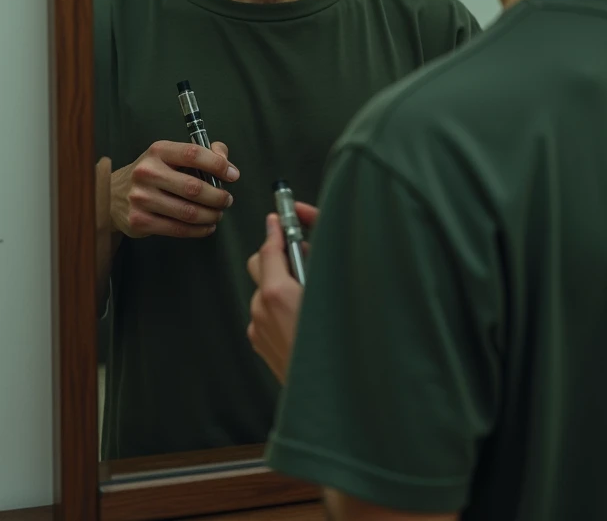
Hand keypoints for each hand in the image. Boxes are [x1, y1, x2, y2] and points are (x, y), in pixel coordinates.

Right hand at [110, 140, 238, 238]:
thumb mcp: (170, 156)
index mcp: (158, 151)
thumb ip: (202, 152)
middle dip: (218, 197)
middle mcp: (147, 172)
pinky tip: (207, 226)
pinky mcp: (139, 221)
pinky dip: (198, 230)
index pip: (193, 154)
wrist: (113, 195)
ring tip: (218, 214)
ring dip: (211, 215)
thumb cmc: (152, 173)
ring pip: (188, 212)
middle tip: (227, 200)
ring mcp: (141, 198)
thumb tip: (226, 161)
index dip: (218, 164)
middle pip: (194, 188)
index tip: (233, 175)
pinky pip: (177, 229)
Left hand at [247, 202, 318, 383]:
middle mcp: (261, 310)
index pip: (270, 248)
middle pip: (260, 264)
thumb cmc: (337, 350)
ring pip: (265, 289)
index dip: (276, 228)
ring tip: (311, 290)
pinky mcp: (260, 344)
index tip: (279, 216)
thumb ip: (318, 263)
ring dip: (282, 282)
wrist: (328, 401)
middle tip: (304, 253)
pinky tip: (305, 314)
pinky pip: (266, 312)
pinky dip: (281, 304)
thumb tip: (308, 246)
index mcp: (277, 294)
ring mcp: (258, 329)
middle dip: (278, 254)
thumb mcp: (331, 294)